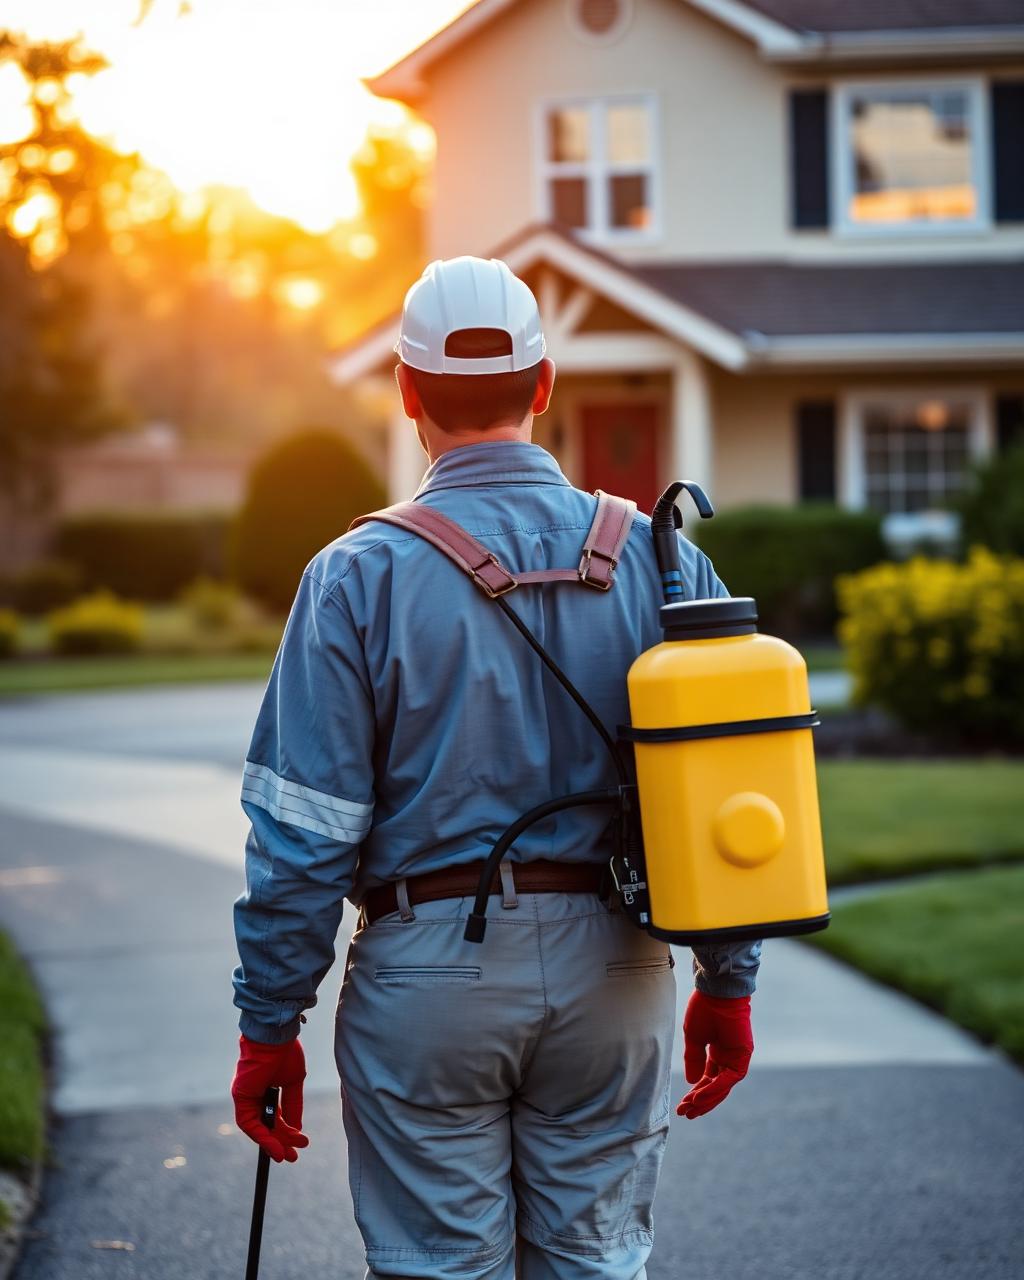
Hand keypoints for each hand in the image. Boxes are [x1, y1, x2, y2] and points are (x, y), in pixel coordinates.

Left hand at [231, 1034, 308, 1161]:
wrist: (276, 1037)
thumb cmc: (285, 1053)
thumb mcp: (293, 1083)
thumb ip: (293, 1106)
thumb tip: (297, 1129)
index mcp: (266, 1089)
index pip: (274, 1117)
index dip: (286, 1132)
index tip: (299, 1143)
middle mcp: (254, 1095)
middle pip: (266, 1125)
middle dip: (281, 1142)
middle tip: (294, 1156)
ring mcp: (245, 1097)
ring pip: (257, 1128)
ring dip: (272, 1143)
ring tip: (287, 1155)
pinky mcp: (240, 1097)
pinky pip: (249, 1124)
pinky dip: (262, 1136)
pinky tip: (276, 1147)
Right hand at [676, 990, 752, 1119]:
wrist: (716, 991)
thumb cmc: (704, 1008)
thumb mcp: (694, 1039)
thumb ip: (694, 1060)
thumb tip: (692, 1082)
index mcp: (718, 1051)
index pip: (708, 1079)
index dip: (696, 1092)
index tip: (683, 1105)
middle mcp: (729, 1057)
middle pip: (716, 1087)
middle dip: (701, 1101)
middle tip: (685, 1113)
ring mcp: (737, 1057)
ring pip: (723, 1086)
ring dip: (707, 1098)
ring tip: (690, 1108)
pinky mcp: (743, 1055)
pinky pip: (729, 1078)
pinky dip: (715, 1087)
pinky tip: (699, 1095)